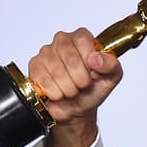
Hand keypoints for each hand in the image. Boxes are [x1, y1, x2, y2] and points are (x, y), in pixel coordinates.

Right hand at [26, 28, 122, 146]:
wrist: (77, 108)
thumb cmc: (93, 89)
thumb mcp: (111, 78)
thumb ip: (112, 65)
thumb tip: (96, 59)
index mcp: (82, 38)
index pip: (83, 41)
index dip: (89, 63)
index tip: (93, 73)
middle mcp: (62, 40)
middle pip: (70, 59)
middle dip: (80, 80)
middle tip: (83, 85)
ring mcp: (46, 52)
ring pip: (57, 72)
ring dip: (69, 88)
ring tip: (72, 89)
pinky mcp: (34, 65)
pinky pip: (45, 80)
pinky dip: (56, 93)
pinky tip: (59, 92)